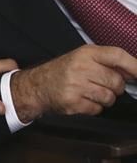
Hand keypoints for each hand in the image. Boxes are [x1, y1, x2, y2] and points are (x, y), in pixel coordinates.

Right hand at [11, 45, 136, 122]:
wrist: (36, 86)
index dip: (134, 66)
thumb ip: (106, 62)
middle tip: (100, 85)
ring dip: (104, 99)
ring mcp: (76, 85)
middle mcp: (81, 67)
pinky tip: (82, 100)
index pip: (117, 56)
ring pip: (109, 98)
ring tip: (89, 93)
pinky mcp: (72, 102)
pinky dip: (93, 108)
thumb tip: (134, 72)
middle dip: (113, 87)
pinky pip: (97, 109)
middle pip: (117, 82)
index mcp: (86, 53)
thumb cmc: (62, 72)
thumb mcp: (82, 58)